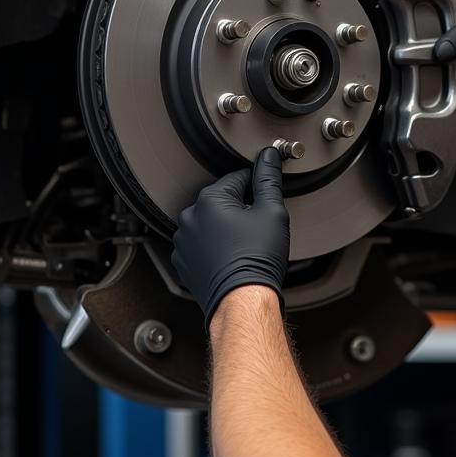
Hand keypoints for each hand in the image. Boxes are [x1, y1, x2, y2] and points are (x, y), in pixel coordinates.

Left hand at [171, 147, 290, 328]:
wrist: (241, 300)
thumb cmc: (256, 260)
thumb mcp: (272, 212)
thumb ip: (268, 179)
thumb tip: (269, 156)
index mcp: (210, 199)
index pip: (238, 178)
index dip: (256, 187)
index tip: (265, 197)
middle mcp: (190, 217)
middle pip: (222, 201)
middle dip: (240, 210)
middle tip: (258, 228)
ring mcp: (183, 241)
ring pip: (210, 223)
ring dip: (225, 228)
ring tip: (245, 246)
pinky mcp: (183, 261)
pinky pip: (200, 245)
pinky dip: (214, 247)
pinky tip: (231, 257)